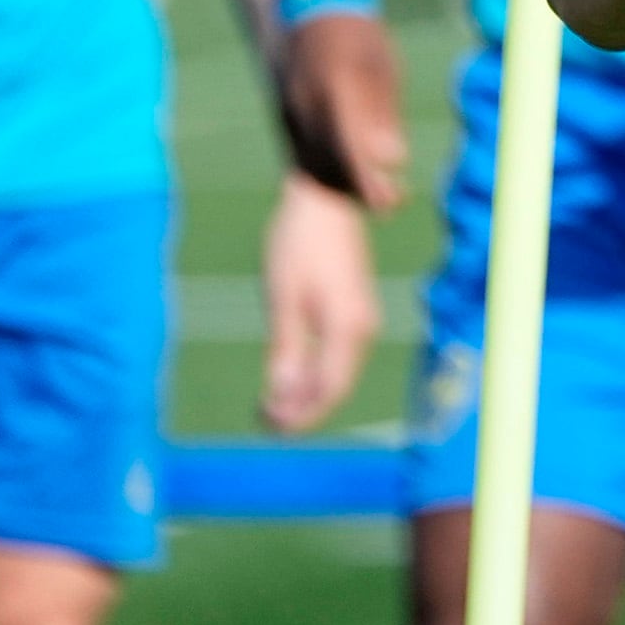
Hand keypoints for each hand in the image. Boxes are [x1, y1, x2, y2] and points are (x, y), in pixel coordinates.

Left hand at [262, 170, 381, 433]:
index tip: (267, 426)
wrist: (324, 199)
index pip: (328, 390)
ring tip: (270, 402)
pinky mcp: (354, 311)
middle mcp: (362, 329)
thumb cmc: (298, 245)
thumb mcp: (283, 299)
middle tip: (262, 420)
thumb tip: (282, 396)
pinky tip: (290, 373)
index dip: (299, 415)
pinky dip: (315, 370)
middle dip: (302, 408)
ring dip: (307, 392)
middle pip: (336, 386)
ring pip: (338, 372)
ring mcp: (361, 320)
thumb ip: (285, 350)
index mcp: (347, 329)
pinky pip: (338, 355)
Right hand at [277, 11, 407, 208]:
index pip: (351, 146)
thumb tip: (395, 159)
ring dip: (341, 181)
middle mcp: (306, 102)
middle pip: (329, 160)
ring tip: (374, 190)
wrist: (314, 11)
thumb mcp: (383, 68)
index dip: (368, 180)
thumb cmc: (360, 38)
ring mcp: (289, 108)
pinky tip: (346, 175)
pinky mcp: (283, 113)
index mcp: (336, 87)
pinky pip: (302, 149)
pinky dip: (323, 166)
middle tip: (391, 202)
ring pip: (313, 159)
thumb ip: (385, 114)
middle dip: (358, 188)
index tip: (388, 202)